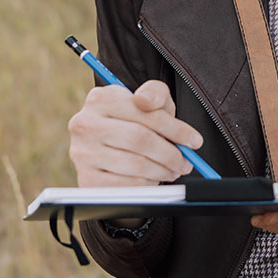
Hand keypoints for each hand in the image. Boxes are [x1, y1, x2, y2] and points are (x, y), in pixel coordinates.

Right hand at [67, 80, 203, 186]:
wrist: (108, 146)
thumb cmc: (134, 120)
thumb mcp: (148, 101)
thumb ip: (155, 93)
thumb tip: (146, 100)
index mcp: (101, 98)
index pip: (145, 114)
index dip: (176, 129)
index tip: (195, 141)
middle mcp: (84, 123)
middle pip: (141, 140)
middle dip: (171, 154)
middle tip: (186, 162)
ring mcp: (82, 152)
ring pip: (135, 164)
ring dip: (162, 171)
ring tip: (172, 170)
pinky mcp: (85, 178)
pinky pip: (126, 185)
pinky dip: (147, 184)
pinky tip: (153, 178)